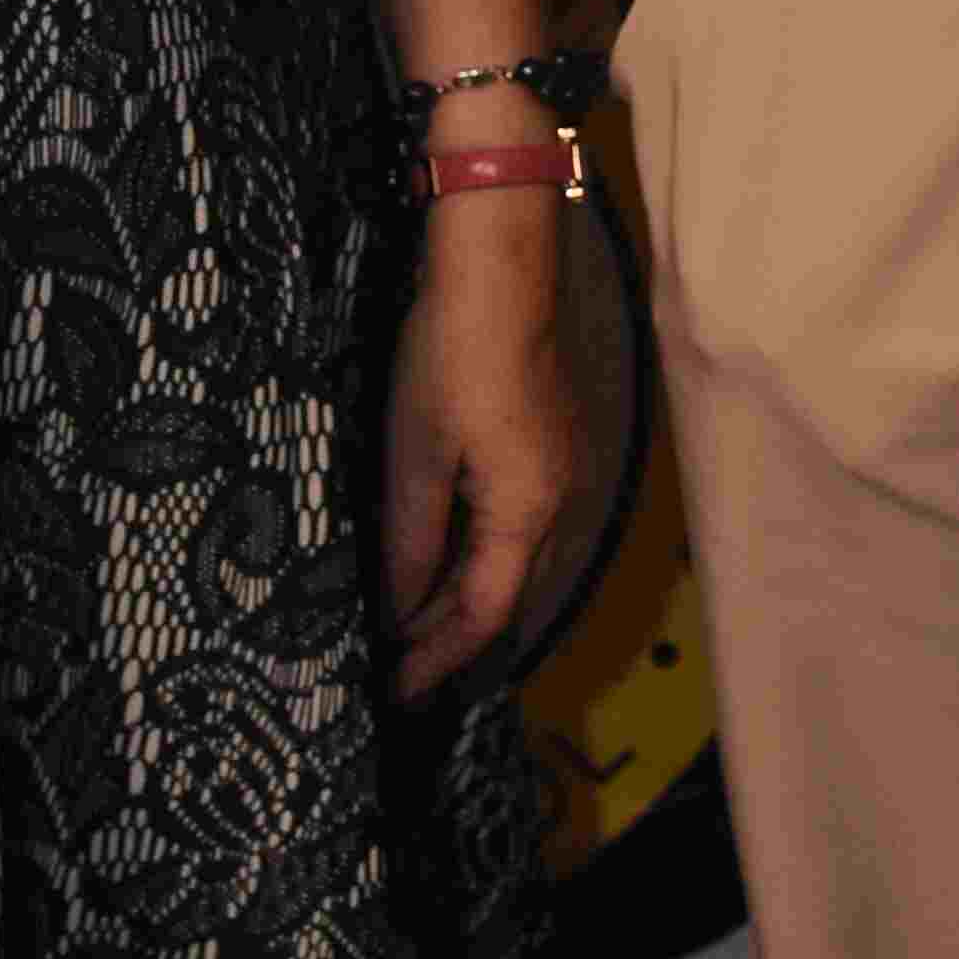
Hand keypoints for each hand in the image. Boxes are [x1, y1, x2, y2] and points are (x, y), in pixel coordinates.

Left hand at [380, 204, 592, 702]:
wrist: (500, 271)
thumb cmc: (452, 359)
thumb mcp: (416, 457)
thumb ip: (411, 543)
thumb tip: (398, 610)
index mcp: (528, 512)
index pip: (484, 615)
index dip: (438, 655)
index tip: (397, 688)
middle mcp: (559, 500)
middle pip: (507, 592)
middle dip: (453, 635)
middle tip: (400, 666)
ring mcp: (561, 468)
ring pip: (515, 558)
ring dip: (466, 593)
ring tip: (413, 620)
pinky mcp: (552, 441)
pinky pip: (519, 522)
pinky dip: (479, 552)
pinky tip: (444, 549)